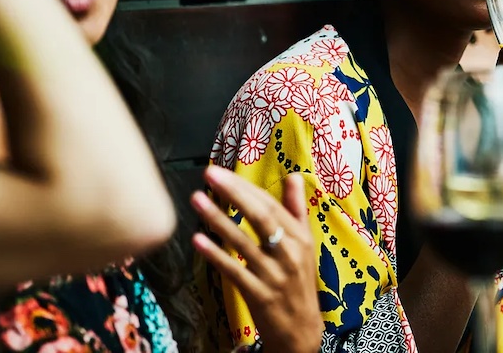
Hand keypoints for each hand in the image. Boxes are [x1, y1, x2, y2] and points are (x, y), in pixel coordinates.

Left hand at [192, 166, 323, 352]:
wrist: (301, 331)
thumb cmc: (299, 282)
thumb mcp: (306, 245)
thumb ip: (297, 210)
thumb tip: (295, 176)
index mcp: (300, 237)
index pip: (271, 205)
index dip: (245, 186)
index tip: (222, 172)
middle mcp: (289, 253)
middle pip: (260, 217)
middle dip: (234, 193)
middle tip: (209, 174)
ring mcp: (274, 274)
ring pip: (243, 242)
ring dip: (218, 219)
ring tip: (196, 200)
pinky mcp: (259, 295)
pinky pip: (234, 270)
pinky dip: (216, 254)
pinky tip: (198, 240)